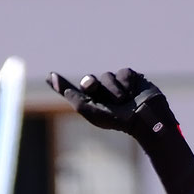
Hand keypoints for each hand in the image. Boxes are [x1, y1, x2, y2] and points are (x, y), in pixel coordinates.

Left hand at [46, 68, 175, 143]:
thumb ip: (74, 98)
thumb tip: (61, 86)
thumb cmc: (117, 120)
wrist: (143, 117)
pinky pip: (122, 73)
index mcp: (91, 103)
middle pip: (89, 81)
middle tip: (91, 85)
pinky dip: (125, 83)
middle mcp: (102, 93)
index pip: (74, 92)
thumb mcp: (92, 111)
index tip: (50, 76)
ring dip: (113, 89)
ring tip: (123, 100)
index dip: (61, 85)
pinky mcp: (129, 77)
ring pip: (106, 76)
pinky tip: (132, 92)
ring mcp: (116, 84)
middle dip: (90, 83)